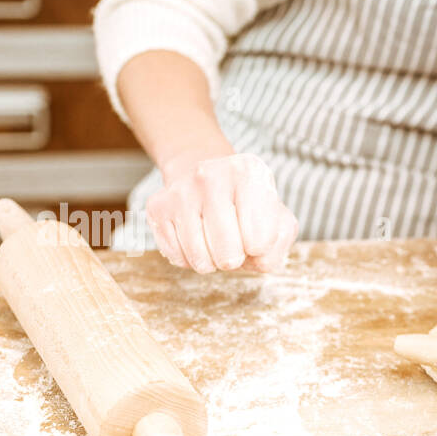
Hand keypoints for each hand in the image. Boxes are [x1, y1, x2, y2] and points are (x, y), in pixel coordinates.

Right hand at [146, 151, 298, 273]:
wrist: (208, 179)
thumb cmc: (249, 207)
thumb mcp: (277, 218)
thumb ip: (279, 243)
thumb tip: (257, 257)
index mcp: (248, 173)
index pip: (260, 240)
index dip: (260, 248)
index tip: (256, 235)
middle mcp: (211, 175)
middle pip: (229, 253)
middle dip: (235, 259)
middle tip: (234, 244)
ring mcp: (180, 191)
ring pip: (200, 259)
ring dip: (212, 262)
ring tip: (216, 243)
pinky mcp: (157, 207)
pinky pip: (177, 257)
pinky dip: (190, 260)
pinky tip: (196, 240)